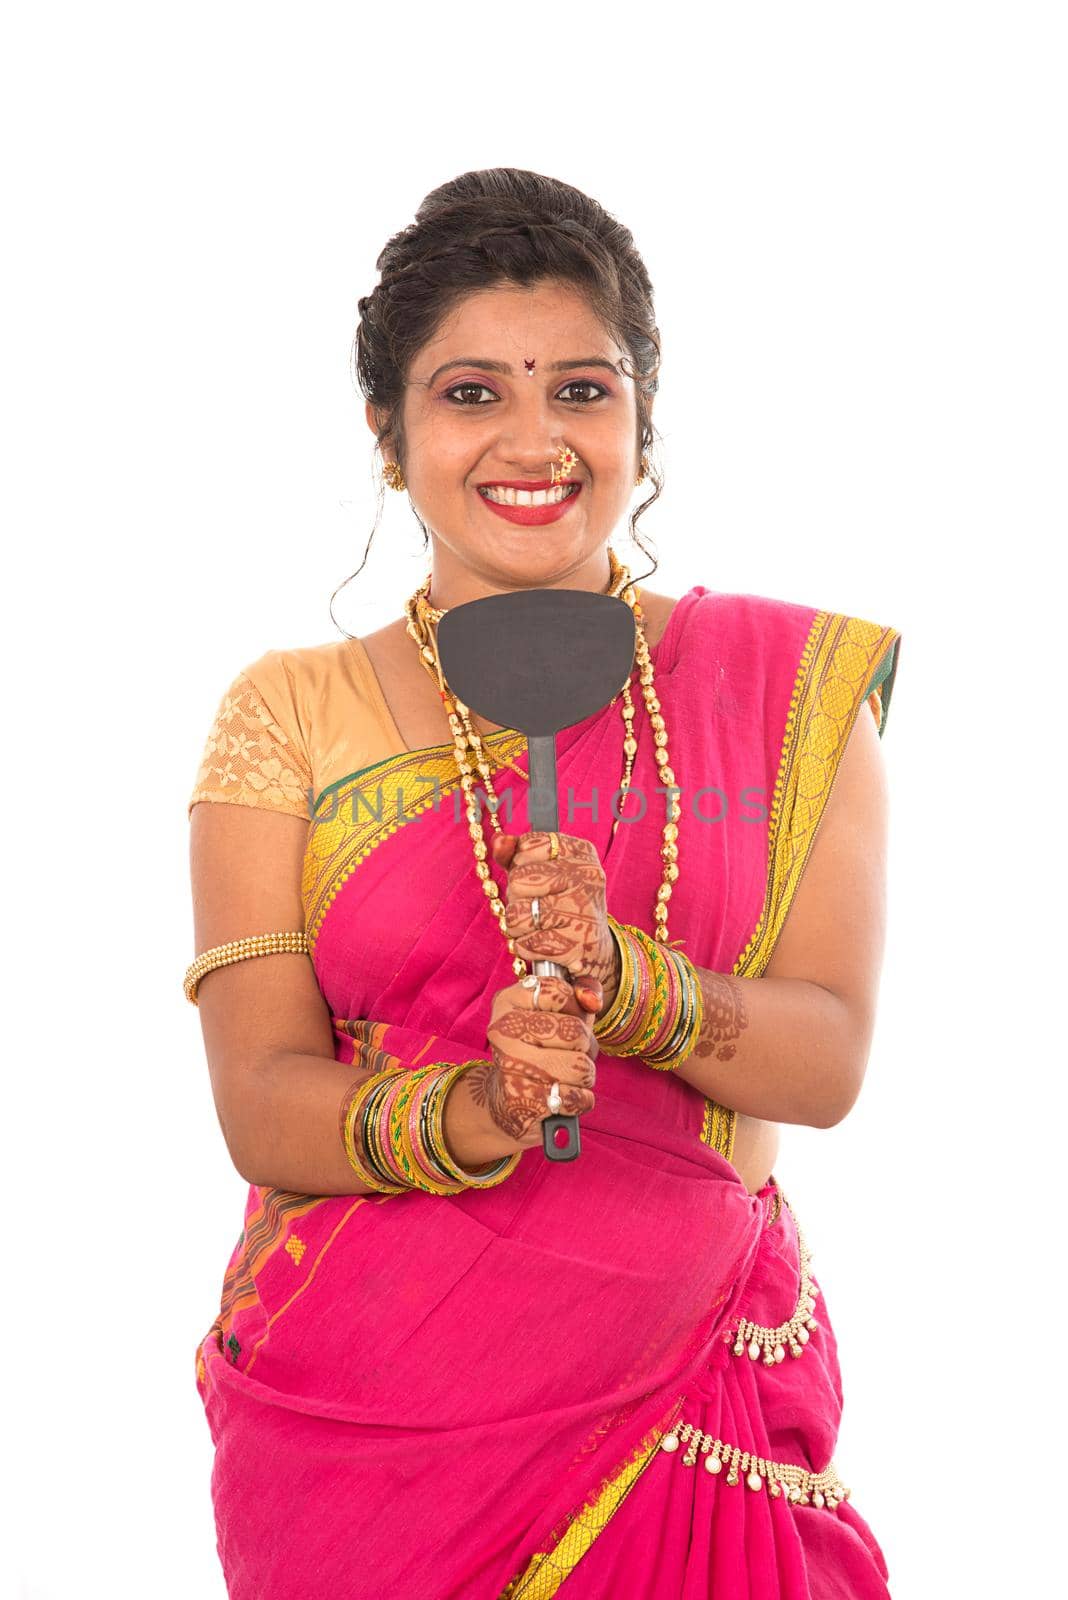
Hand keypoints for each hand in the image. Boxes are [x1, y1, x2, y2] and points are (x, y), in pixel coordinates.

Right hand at [468, 974, 598, 1152]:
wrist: (506, 1099)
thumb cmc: (539, 1049)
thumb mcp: (556, 1013)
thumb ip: (582, 994)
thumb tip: (593, 1000)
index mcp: (507, 1002)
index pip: (558, 992)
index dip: (577, 1007)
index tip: (568, 1019)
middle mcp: (504, 1031)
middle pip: (575, 1031)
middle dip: (586, 1046)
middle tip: (572, 1052)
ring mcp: (510, 1066)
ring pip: (580, 1067)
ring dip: (585, 1075)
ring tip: (568, 1075)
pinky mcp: (522, 1102)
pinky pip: (577, 1097)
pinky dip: (581, 1100)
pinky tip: (564, 1096)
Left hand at [491, 831, 619, 1010]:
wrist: (593, 946)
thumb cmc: (560, 902)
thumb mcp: (541, 870)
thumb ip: (515, 852)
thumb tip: (499, 841)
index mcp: (580, 852)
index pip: (528, 846)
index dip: (519, 864)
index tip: (535, 876)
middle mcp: (587, 877)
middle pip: (518, 880)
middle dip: (516, 897)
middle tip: (534, 904)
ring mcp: (584, 911)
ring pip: (518, 915)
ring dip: (518, 925)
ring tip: (537, 925)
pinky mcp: (577, 945)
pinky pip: (526, 944)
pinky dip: (526, 947)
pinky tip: (543, 943)